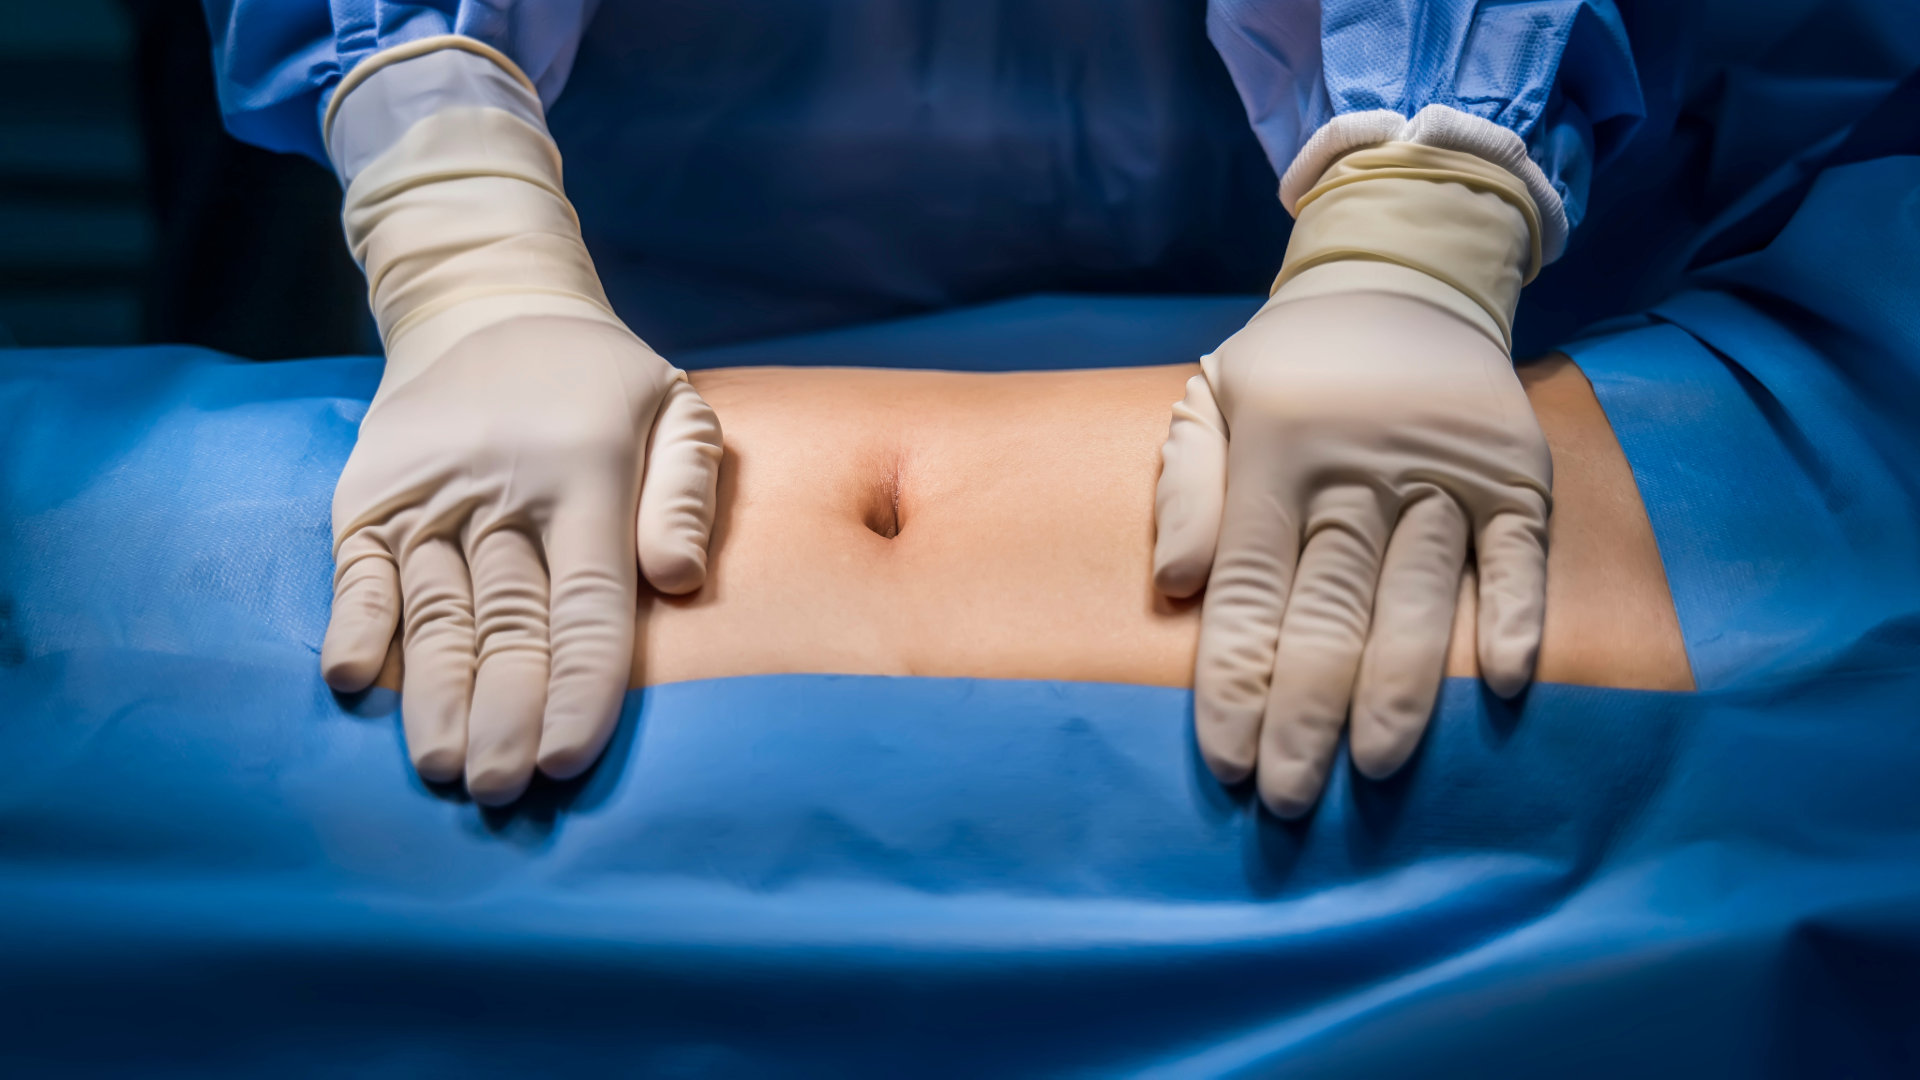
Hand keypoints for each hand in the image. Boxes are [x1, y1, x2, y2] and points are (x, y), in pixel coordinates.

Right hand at [319, 315, 722, 804]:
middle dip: (503, 710)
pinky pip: (360, 566)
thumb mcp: (675, 407)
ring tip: (440, 763)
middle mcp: (500, 489)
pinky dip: (355, 620)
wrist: (483, 303)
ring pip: (434, 606)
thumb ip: (685, 491)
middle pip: (505, 620)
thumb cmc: (599, 382)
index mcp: (583, 475)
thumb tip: (679, 579)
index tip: (568, 757)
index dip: (579, 686)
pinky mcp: (369, 493)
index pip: (585, 603)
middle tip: (501, 787)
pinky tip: (354, 678)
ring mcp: (427, 492)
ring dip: (433, 689)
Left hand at [1153, 291, 1550, 816]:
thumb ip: (1184, 487)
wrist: (1404, 277)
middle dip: (1304, 709)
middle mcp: (1356, 469)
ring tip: (1374, 764)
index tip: (1228, 759)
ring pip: (1417, 592)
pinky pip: (1517, 550)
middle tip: (1289, 795)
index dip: (1237, 680)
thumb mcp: (1209, 396)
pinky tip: (1499, 681)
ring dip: (1398, 684)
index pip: (1247, 589)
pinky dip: (1512, 611)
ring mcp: (1441, 469)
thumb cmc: (1291, 366)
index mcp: (1273, 456)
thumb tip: (1174, 586)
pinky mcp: (1512, 468)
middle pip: (1328, 608)